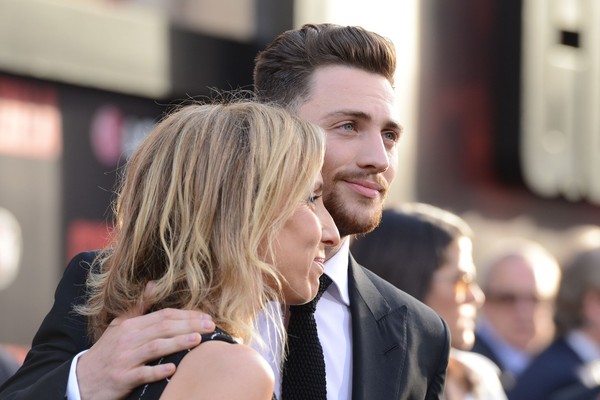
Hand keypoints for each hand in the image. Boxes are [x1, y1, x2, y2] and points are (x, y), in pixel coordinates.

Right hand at [76, 282, 214, 399]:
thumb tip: (153, 284)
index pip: (163, 315)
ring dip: (177, 343)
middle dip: (189, 325)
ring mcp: (124, 359)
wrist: (80, 380)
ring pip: (155, 348)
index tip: (205, 316)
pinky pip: (141, 374)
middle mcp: (128, 340)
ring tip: (198, 340)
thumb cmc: (106, 352)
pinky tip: (173, 368)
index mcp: (130, 326)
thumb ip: (138, 307)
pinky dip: (157, 371)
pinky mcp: (122, 379)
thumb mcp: (119, 326)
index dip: (185, 315)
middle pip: (163, 328)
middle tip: (210, 326)